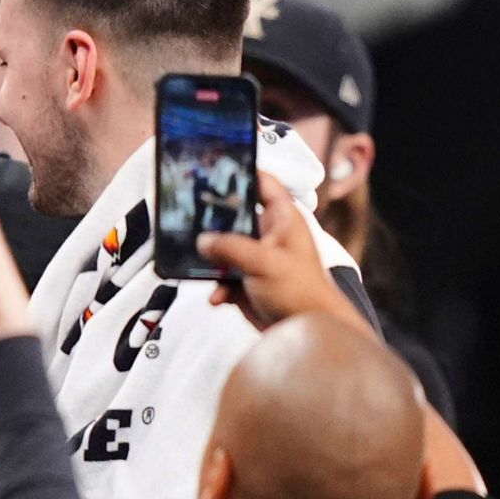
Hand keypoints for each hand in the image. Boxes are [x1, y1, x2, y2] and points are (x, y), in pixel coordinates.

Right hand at [195, 172, 365, 331]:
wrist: (307, 332)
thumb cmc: (302, 292)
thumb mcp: (264, 262)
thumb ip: (230, 247)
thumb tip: (203, 240)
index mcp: (283, 219)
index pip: (264, 184)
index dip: (244, 172)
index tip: (217, 166)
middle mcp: (270, 235)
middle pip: (236, 216)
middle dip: (215, 222)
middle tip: (193, 218)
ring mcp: (258, 259)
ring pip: (225, 248)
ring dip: (212, 260)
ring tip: (202, 264)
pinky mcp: (248, 283)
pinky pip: (224, 277)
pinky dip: (218, 287)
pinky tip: (218, 297)